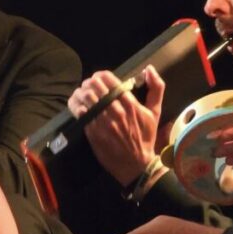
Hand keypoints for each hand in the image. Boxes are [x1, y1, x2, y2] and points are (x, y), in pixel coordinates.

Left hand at [67, 67, 164, 186]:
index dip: (100, 75)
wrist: (136, 165)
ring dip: (80, 92)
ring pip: (85, 98)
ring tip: (81, 94)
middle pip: (94, 86)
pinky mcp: (93, 132)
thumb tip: (149, 68)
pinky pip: (80, 113)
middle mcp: (115, 110)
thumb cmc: (146, 138)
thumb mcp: (155, 112)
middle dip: (89, 83)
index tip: (99, 78)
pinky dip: (76, 106)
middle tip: (88, 85)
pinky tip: (76, 105)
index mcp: (130, 103)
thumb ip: (156, 88)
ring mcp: (103, 122)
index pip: (109, 79)